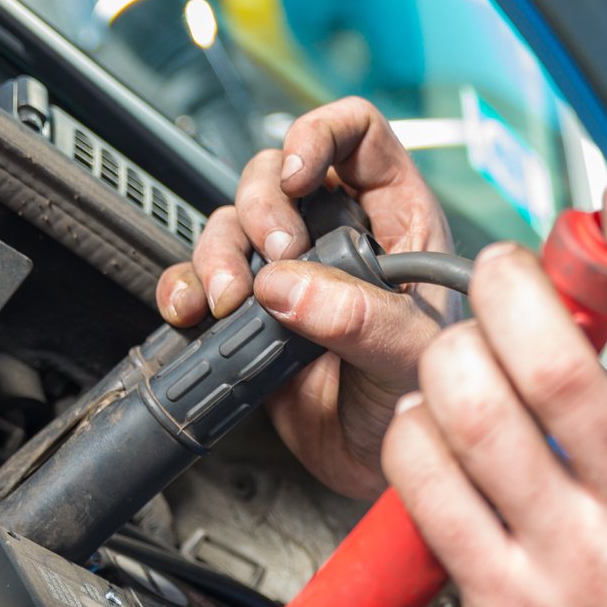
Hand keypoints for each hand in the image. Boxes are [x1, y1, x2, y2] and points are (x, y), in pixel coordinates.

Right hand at [155, 99, 455, 498]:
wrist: (379, 472)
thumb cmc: (420, 406)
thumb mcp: (412, 358)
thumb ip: (363, 319)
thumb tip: (292, 285)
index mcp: (398, 223)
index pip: (359, 136)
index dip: (321, 135)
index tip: (299, 174)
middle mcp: (340, 236)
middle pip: (278, 173)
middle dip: (263, 207)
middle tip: (276, 256)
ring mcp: (292, 273)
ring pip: (234, 223)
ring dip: (218, 251)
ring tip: (233, 299)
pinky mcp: (251, 314)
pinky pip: (201, 278)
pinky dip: (186, 288)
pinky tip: (193, 310)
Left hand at [381, 175, 606, 606]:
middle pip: (562, 364)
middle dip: (514, 291)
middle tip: (502, 274)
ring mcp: (574, 562)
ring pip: (482, 416)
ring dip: (454, 356)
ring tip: (458, 344)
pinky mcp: (506, 603)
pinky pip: (435, 492)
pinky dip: (420, 438)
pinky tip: (430, 426)